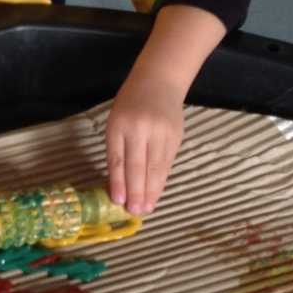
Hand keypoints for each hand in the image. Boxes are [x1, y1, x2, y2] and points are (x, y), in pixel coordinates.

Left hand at [106, 75, 184, 215]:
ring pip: (156, 167)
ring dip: (151, 190)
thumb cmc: (131, 104)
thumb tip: (119, 184)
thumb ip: (117, 149)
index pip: (118, 158)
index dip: (119, 181)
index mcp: (119, 124)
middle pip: (138, 165)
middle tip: (135, 211)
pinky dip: (161, 180)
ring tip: (147, 208)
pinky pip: (167, 163)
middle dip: (137, 191)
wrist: (159, 82)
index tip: (118, 201)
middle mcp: (140, 128)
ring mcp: (161, 132)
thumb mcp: (116, 121)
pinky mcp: (175, 136)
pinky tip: (157, 192)